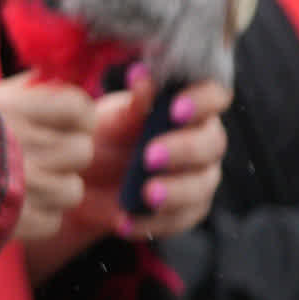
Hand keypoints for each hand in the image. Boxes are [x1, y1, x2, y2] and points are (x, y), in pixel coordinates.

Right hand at [0, 75, 94, 244]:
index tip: (66, 123)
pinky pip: (54, 221)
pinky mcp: (21, 224)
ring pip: (73, 190)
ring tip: (26, 186)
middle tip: (44, 157)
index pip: (79, 106)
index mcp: (16, 110)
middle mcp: (28, 147)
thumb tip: (45, 77)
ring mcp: (27, 189)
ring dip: (54, 190)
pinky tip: (13, 209)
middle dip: (67, 155)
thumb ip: (12, 90)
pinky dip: (38, 218)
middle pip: (82, 150)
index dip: (78, 116)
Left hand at [30, 78, 232, 274]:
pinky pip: (180, 219)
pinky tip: (123, 221)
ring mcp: (199, 177)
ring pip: (201, 185)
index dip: (202, 101)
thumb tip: (142, 77)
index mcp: (188, 107)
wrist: (83, 180)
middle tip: (149, 157)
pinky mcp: (187, 211)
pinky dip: (151, 222)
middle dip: (183, 150)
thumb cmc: (103, 136)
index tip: (175, 109)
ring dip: (174, 192)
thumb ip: (131, 104)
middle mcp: (202, 141)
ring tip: (145, 196)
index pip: (214, 96)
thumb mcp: (110, 119)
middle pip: (212, 143)